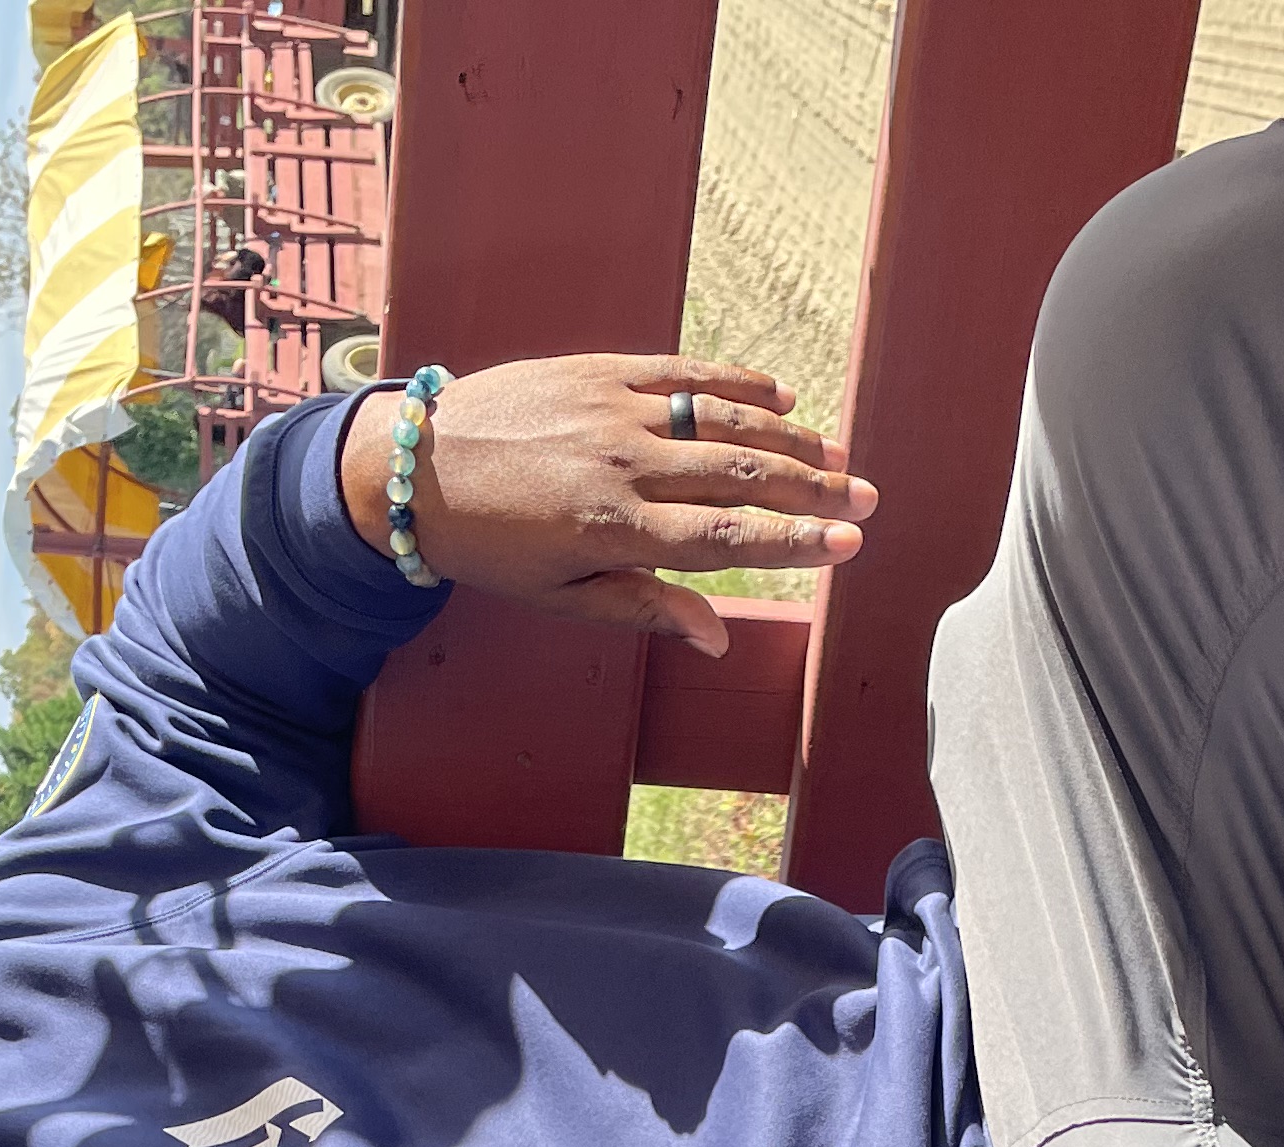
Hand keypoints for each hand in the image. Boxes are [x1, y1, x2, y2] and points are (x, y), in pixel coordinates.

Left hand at [338, 354, 875, 654]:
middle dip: (813, 489)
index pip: (726, 539)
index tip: (848, 546)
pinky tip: (779, 398)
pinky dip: (734, 383)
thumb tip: (718, 640)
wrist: (415, 467)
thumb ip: (644, 609)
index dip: (794, 542)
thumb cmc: (491, 547)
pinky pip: (680, 372)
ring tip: (837, 455)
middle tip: (868, 499)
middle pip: (740, 477)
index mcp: (615, 532)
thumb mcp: (561, 597)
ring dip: (788, 439)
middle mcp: (622, 466)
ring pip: (721, 421)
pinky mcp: (597, 370)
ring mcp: (612, 411)